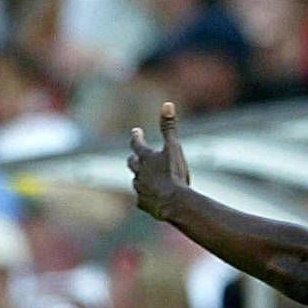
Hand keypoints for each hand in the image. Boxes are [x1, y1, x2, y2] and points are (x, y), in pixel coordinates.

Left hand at [127, 102, 189, 220]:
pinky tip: (150, 200)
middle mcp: (140, 172)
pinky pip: (142, 200)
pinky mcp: (143, 204)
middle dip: (134, 159)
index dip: (136, 137)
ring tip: (145, 180)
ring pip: (137, 182)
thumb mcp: (174, 148)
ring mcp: (140, 189)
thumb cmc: (174, 175)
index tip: (136, 131)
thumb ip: (169, 127)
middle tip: (134, 157)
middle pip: (133, 163)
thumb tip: (167, 104)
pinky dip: (146, 198)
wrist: (174, 203)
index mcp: (146, 158)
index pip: (137, 144)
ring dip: (140, 179)